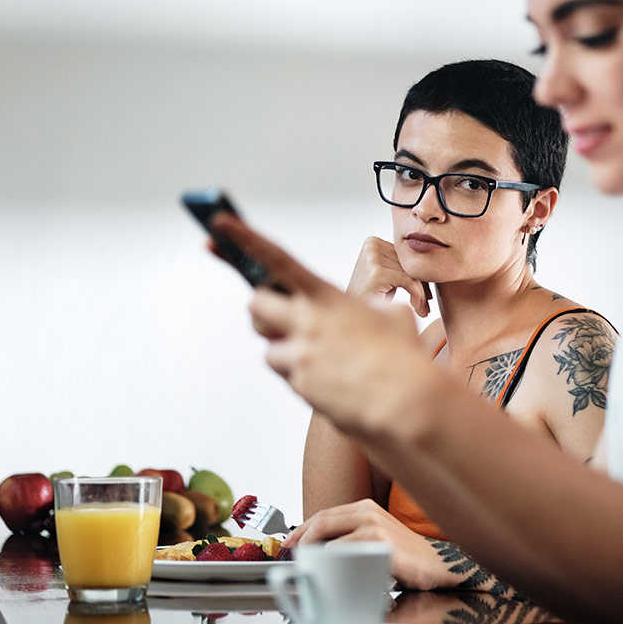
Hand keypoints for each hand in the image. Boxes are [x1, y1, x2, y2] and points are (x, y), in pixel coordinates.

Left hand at [210, 215, 429, 437]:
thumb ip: (366, 307)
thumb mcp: (390, 315)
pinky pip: (288, 376)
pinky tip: (331, 380)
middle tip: (280, 318)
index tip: (219, 222)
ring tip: (319, 358)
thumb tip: (361, 312)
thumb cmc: (402, 356)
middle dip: (263, 311)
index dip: (246, 238)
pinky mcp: (299, 385)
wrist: (403, 401)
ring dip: (284, 350)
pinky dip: (303, 377)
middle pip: (255, 306)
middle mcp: (306, 322)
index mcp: (326, 296)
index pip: (278, 259)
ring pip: (269, 349)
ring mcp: (300, 355)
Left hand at [285, 499, 447, 590]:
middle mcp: (367, 511)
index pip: (324, 514)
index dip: (302, 529)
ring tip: (308, 567)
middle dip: (300, 539)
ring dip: (312, 553)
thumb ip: (350, 535)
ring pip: (329, 537)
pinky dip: (330, 562)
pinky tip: (329, 572)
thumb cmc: (403, 554)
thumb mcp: (374, 536)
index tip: (290, 542)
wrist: (434, 563)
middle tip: (291, 555)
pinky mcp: (378, 542)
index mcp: (365, 506)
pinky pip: (342, 552)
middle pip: (322, 521)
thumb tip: (317, 548)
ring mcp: (373, 525)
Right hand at [347, 237, 430, 317]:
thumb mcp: (389, 277)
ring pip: (412, 273)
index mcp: (373, 242)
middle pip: (410, 263)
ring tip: (424, 310)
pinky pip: (409, 280)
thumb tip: (434, 264)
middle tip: (427, 305)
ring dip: (422, 294)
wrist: (352, 319)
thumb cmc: (372, 300)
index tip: (428, 296)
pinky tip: (418, 308)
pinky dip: (417, 295)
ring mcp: (372, 257)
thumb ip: (403, 265)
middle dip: (422, 286)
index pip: (406, 256)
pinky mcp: (376, 272)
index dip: (419, 276)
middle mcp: (371, 245)